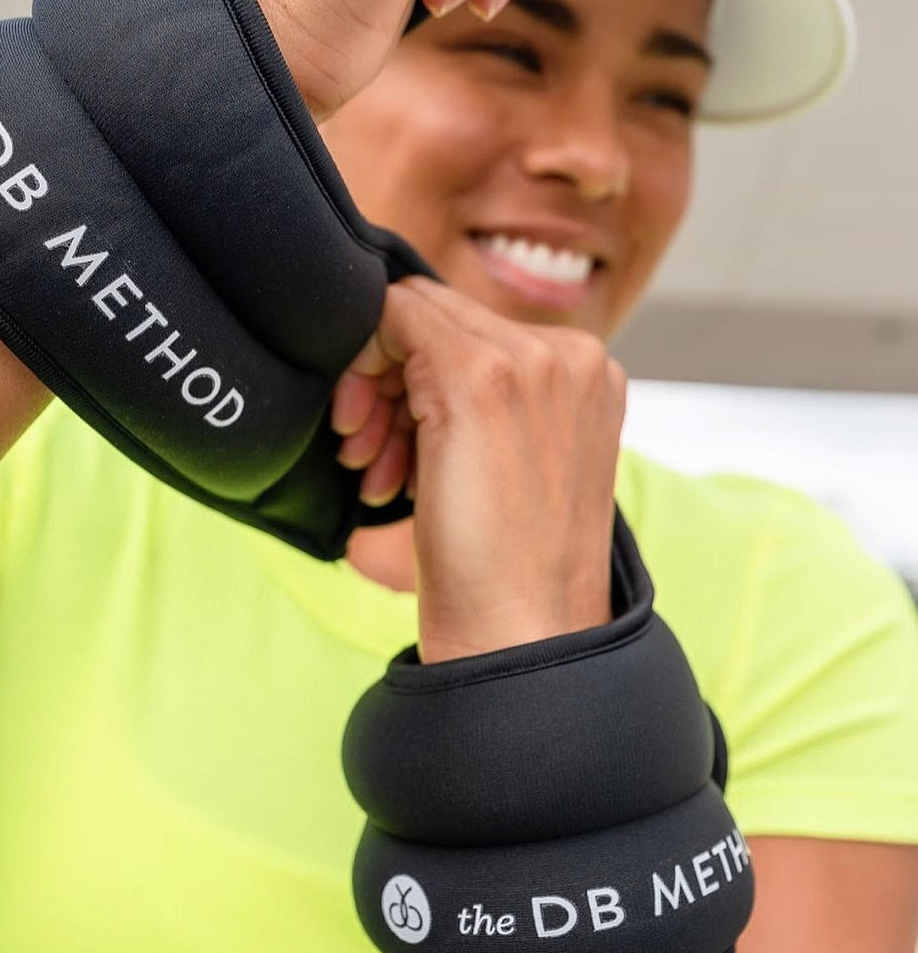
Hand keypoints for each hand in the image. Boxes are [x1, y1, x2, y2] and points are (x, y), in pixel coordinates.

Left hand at [331, 277, 626, 661]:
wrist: (520, 634)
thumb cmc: (508, 569)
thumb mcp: (514, 462)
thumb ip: (491, 398)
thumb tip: (414, 356)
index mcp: (589, 372)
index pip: (474, 329)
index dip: (414, 375)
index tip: (387, 441)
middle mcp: (569, 354)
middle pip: (441, 317)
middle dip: (388, 382)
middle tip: (365, 452)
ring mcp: (530, 360)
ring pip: (412, 317)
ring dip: (375, 395)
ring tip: (371, 469)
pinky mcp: (480, 376)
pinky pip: (394, 320)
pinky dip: (362, 381)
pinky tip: (369, 460)